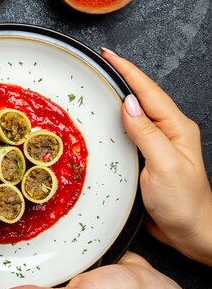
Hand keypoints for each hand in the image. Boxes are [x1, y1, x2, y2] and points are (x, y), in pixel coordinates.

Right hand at [101, 48, 211, 264]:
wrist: (192, 233)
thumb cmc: (184, 204)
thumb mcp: (165, 166)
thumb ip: (147, 133)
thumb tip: (128, 103)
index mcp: (177, 128)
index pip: (148, 91)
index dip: (127, 71)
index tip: (108, 55)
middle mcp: (168, 132)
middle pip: (142, 96)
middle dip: (121, 76)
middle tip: (98, 64)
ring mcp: (158, 144)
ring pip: (135, 112)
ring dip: (116, 96)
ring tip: (96, 84)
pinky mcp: (147, 157)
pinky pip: (129, 131)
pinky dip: (115, 119)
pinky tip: (104, 119)